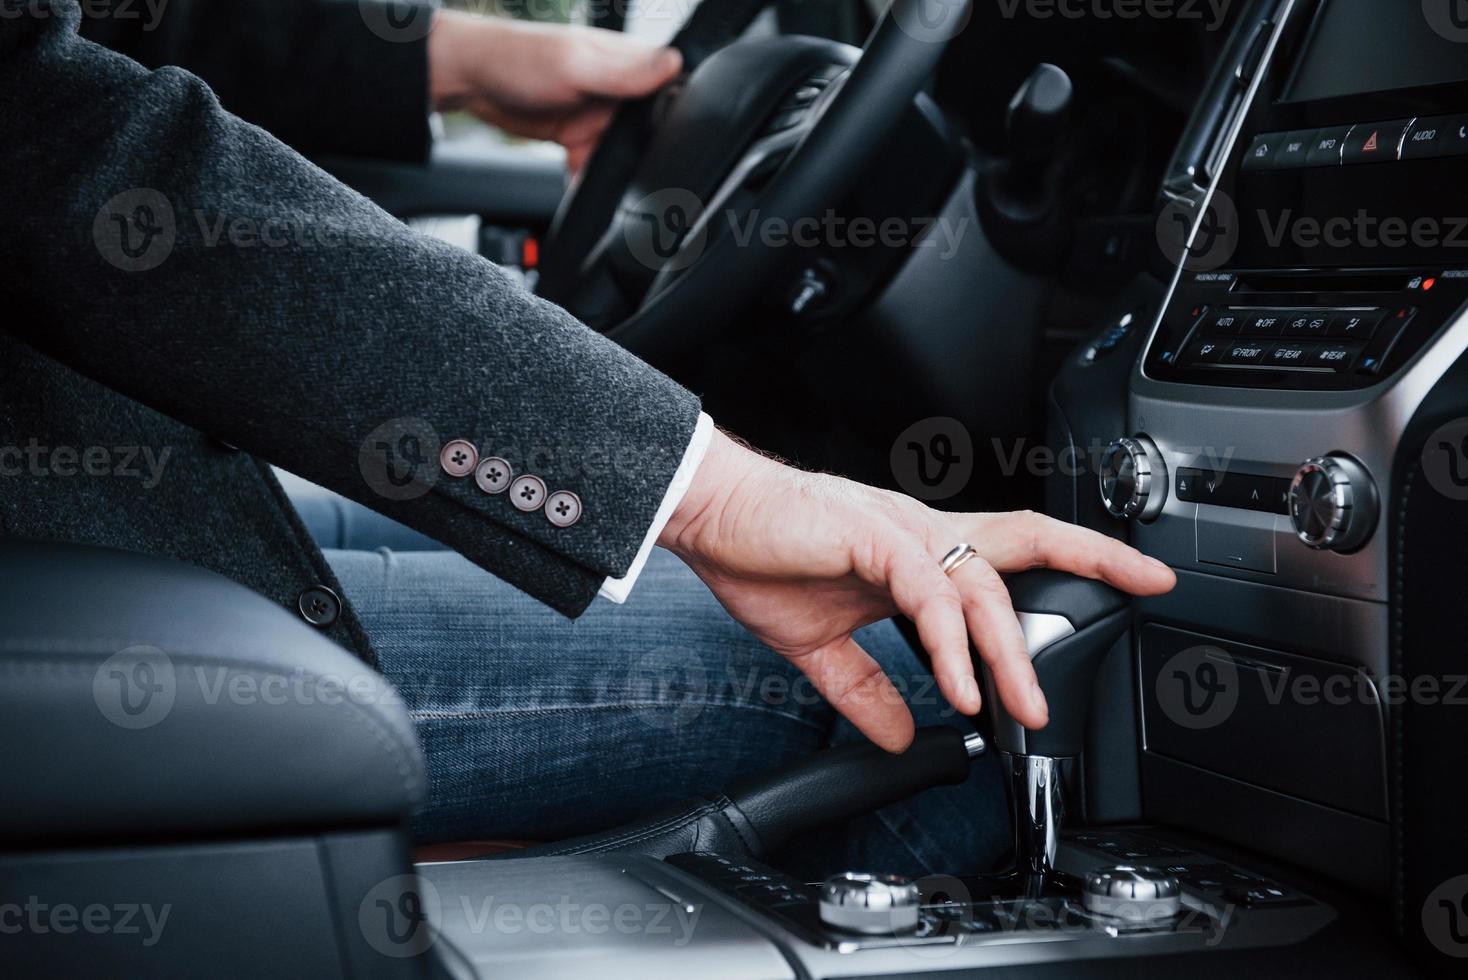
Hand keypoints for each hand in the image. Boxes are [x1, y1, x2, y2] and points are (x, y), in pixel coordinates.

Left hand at [428, 13, 681, 172]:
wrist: (468, 79)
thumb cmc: (516, 56)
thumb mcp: (575, 64)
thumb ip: (625, 72)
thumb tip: (675, 63)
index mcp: (628, 60)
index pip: (672, 86)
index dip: (680, 115)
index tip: (678, 142)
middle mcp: (619, 87)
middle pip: (652, 128)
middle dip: (645, 152)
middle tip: (641, 173)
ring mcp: (599, 113)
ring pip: (625, 153)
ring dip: (618, 170)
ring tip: (612, 183)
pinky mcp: (580, 135)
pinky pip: (597, 164)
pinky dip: (592, 178)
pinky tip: (585, 184)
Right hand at [660, 431, 1176, 751]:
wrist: (710, 516)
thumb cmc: (761, 557)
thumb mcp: (821, 644)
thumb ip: (865, 688)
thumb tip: (901, 735)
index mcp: (919, 552)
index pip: (1016, 548)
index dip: (1080, 559)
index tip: (1134, 578)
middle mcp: (923, 533)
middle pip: (1028, 540)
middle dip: (1095, 562)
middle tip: (1148, 595)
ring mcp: (901, 532)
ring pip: (982, 586)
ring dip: (1009, 652)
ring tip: (1023, 709)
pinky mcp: (871, 539)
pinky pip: (927, 596)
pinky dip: (949, 646)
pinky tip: (958, 689)